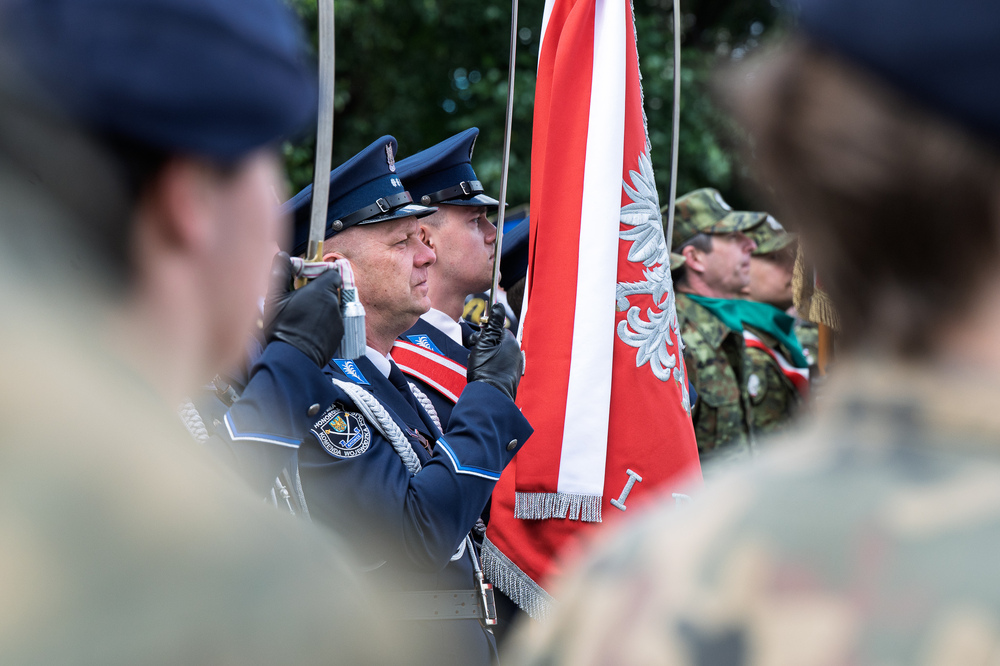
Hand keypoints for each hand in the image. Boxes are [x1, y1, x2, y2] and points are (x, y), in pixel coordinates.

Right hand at [263, 252, 343, 366]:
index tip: (309, 280)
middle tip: (302, 300)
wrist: (293, 357)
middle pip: (332, 291)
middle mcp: (334, 303)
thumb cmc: (282, 326)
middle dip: (319, 293)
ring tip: (304, 318)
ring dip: (322, 308)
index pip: (332, 274)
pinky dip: (325, 323)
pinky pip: (334, 323)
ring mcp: (339, 320)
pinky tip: (309, 330)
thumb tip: (282, 254)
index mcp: (321, 290)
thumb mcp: (275, 297)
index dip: (322, 275)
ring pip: (333, 307)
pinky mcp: (340, 334)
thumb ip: (280, 272)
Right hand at [466, 303, 522, 400]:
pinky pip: (498, 364)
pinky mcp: (510, 375)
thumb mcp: (484, 343)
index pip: (495, 329)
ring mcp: (514, 364)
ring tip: (478, 364)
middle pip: (495, 341)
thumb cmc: (486, 369)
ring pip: (495, 353)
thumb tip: (499, 305)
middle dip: (482, 345)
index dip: (482, 334)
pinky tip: (483, 372)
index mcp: (510, 342)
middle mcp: (515, 352)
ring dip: (484, 355)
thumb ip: (492, 324)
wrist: (490, 396)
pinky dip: (489, 365)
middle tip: (475, 354)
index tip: (475, 341)